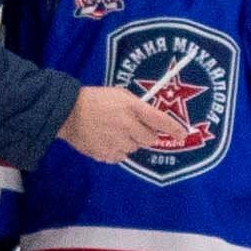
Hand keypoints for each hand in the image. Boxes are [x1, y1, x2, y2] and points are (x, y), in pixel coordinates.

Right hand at [59, 83, 201, 164]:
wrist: (68, 113)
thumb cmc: (96, 99)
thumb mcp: (120, 94)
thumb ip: (138, 106)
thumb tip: (152, 120)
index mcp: (133, 109)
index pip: (161, 121)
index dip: (175, 129)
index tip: (182, 135)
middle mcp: (128, 127)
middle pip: (150, 139)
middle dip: (145, 134)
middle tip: (133, 127)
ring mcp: (117, 143)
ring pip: (134, 148)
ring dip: (129, 142)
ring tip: (113, 131)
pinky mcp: (106, 155)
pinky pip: (120, 156)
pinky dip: (116, 150)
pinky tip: (105, 139)